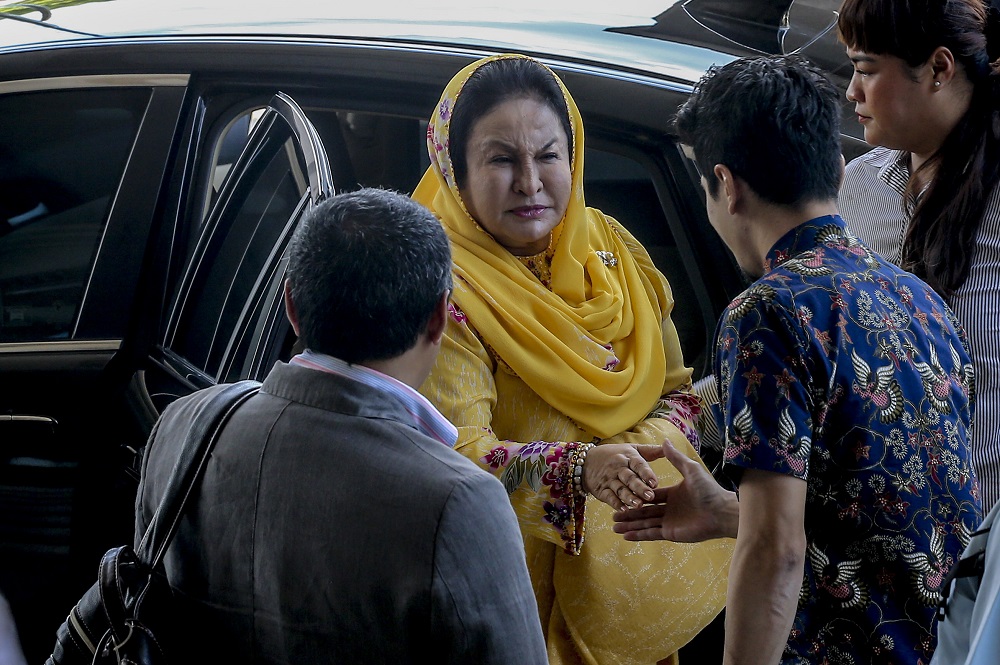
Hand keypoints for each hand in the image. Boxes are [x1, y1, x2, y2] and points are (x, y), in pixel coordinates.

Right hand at [583, 443, 662, 510]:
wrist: (586, 461)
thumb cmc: (615, 455)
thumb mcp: (631, 449)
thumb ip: (651, 450)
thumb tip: (668, 445)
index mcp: (628, 457)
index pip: (638, 465)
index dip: (646, 474)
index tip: (655, 483)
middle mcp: (618, 468)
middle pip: (630, 478)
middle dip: (639, 487)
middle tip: (650, 496)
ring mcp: (609, 479)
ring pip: (620, 489)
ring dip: (629, 497)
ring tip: (638, 505)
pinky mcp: (601, 490)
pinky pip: (609, 497)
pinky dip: (616, 504)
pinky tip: (624, 510)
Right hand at [612, 440, 738, 541]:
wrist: (722, 511)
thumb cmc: (709, 490)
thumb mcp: (690, 469)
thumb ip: (676, 458)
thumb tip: (665, 441)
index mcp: (672, 494)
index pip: (650, 495)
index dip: (636, 494)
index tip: (621, 493)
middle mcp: (669, 508)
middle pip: (644, 511)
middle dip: (629, 512)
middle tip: (613, 514)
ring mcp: (669, 522)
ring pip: (645, 523)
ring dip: (630, 525)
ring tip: (614, 527)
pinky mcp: (671, 533)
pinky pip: (652, 534)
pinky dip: (639, 535)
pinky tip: (626, 536)